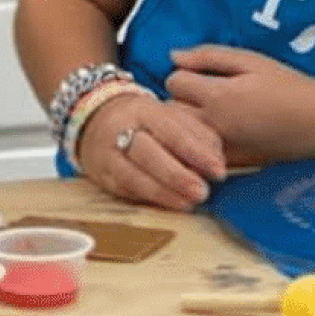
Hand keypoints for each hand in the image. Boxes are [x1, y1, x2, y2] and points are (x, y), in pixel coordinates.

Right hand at [77, 91, 225, 210]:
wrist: (96, 118)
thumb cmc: (144, 119)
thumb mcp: (168, 115)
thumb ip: (195, 133)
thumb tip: (217, 159)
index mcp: (145, 109)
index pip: (172, 130)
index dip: (196, 152)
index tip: (218, 170)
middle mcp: (122, 129)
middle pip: (149, 154)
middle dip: (178, 176)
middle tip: (203, 191)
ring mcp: (108, 155)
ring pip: (133, 177)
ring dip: (164, 193)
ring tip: (189, 203)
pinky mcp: (101, 177)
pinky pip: (125, 190)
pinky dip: (149, 199)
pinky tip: (169, 205)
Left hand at [165, 45, 314, 164]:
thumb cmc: (287, 84)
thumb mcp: (251, 60)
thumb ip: (209, 56)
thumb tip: (173, 56)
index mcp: (217, 95)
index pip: (174, 81)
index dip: (183, 73)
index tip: (198, 74)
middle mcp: (213, 125)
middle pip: (170, 111)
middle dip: (177, 100)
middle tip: (197, 93)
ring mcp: (220, 148)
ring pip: (180, 136)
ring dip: (184, 123)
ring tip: (204, 112)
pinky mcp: (229, 163)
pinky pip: (198, 155)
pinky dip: (197, 144)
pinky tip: (214, 133)